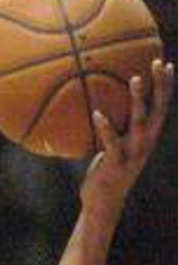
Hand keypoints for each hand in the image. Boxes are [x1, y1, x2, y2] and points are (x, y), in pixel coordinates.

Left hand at [82, 59, 173, 211]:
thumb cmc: (105, 170)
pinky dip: (106, 127)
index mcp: (147, 137)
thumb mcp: (114, 146)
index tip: (166, 63)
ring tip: (135, 78)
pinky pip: (111, 142)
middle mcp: (145, 143)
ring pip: (139, 121)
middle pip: (158, 109)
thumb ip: (114, 128)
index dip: (165, 86)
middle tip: (158, 63)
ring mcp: (133, 153)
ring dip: (139, 99)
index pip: (161, 107)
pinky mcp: (116, 163)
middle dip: (160, 86)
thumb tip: (98, 105)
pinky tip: (97, 113)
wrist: (103, 202)